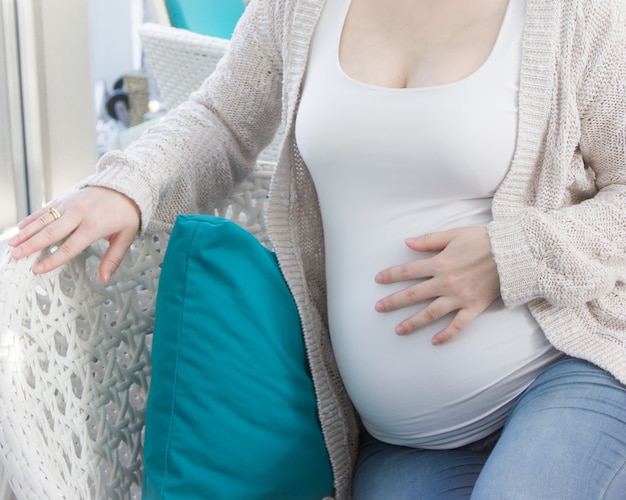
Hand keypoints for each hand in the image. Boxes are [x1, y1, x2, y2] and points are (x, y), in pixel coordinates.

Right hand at [9, 186, 140, 282]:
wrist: (127, 186)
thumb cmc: (126, 213)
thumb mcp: (125, 237)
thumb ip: (113, 259)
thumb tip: (105, 279)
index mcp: (94, 226)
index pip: (69, 247)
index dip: (52, 260)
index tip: (38, 269)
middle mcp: (79, 213)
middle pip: (51, 232)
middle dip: (31, 246)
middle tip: (16, 256)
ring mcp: (70, 203)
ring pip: (44, 219)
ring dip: (26, 232)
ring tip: (12, 244)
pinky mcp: (66, 197)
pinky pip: (46, 209)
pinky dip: (32, 218)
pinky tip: (21, 228)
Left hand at [374, 226, 500, 344]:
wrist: (513, 253)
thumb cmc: (483, 240)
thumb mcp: (454, 234)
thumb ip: (429, 240)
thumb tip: (407, 242)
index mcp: (439, 263)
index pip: (408, 271)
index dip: (391, 275)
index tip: (377, 280)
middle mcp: (445, 283)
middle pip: (414, 294)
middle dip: (394, 302)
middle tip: (378, 308)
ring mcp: (459, 297)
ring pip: (431, 313)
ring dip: (413, 322)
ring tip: (398, 330)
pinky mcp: (473, 307)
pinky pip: (458, 325)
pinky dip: (446, 334)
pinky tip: (434, 342)